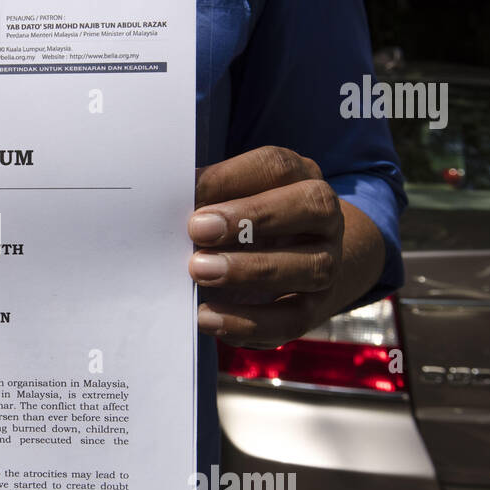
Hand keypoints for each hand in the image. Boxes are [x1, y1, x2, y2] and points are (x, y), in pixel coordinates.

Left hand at [190, 145, 356, 348]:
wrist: (297, 262)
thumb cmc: (248, 221)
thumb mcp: (233, 200)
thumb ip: (208, 199)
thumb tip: (163, 203)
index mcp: (300, 177)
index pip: (276, 167)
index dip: (231, 178)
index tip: (189, 191)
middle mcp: (325, 218)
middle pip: (309, 207)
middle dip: (251, 218)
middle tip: (197, 229)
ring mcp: (327, 263)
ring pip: (310, 266)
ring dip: (249, 270)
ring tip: (199, 271)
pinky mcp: (316, 308)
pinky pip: (292, 320)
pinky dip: (247, 322)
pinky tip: (206, 317)